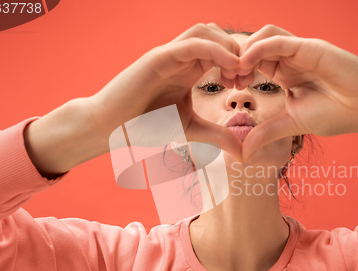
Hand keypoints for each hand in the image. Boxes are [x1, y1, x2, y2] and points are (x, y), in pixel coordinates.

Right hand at [88, 23, 243, 161]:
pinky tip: (229, 68)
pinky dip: (216, 50)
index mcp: (189, 69)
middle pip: (218, 35)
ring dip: (228, 47)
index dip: (240, 61)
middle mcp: (180, 58)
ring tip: (236, 73)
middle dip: (238, 52)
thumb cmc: (144, 126)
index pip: (222, 49)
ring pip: (206, 31)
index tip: (247, 83)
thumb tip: (243, 151)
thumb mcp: (190, 130)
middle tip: (245, 78)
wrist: (110, 128)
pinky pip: (192, 44)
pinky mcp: (158, 58)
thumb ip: (217, 135)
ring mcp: (168, 55)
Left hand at [236, 25, 357, 161]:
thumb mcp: (291, 124)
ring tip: (236, 72)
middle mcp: (291, 58)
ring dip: (244, 50)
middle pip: (254, 44)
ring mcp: (300, 50)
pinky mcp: (310, 47)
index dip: (236, 69)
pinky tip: (246, 65)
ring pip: (264, 36)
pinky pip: (277, 40)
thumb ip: (266, 133)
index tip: (227, 86)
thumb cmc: (337, 114)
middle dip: (235, 57)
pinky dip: (258, 49)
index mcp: (285, 72)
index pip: (253, 60)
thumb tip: (243, 153)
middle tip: (226, 78)